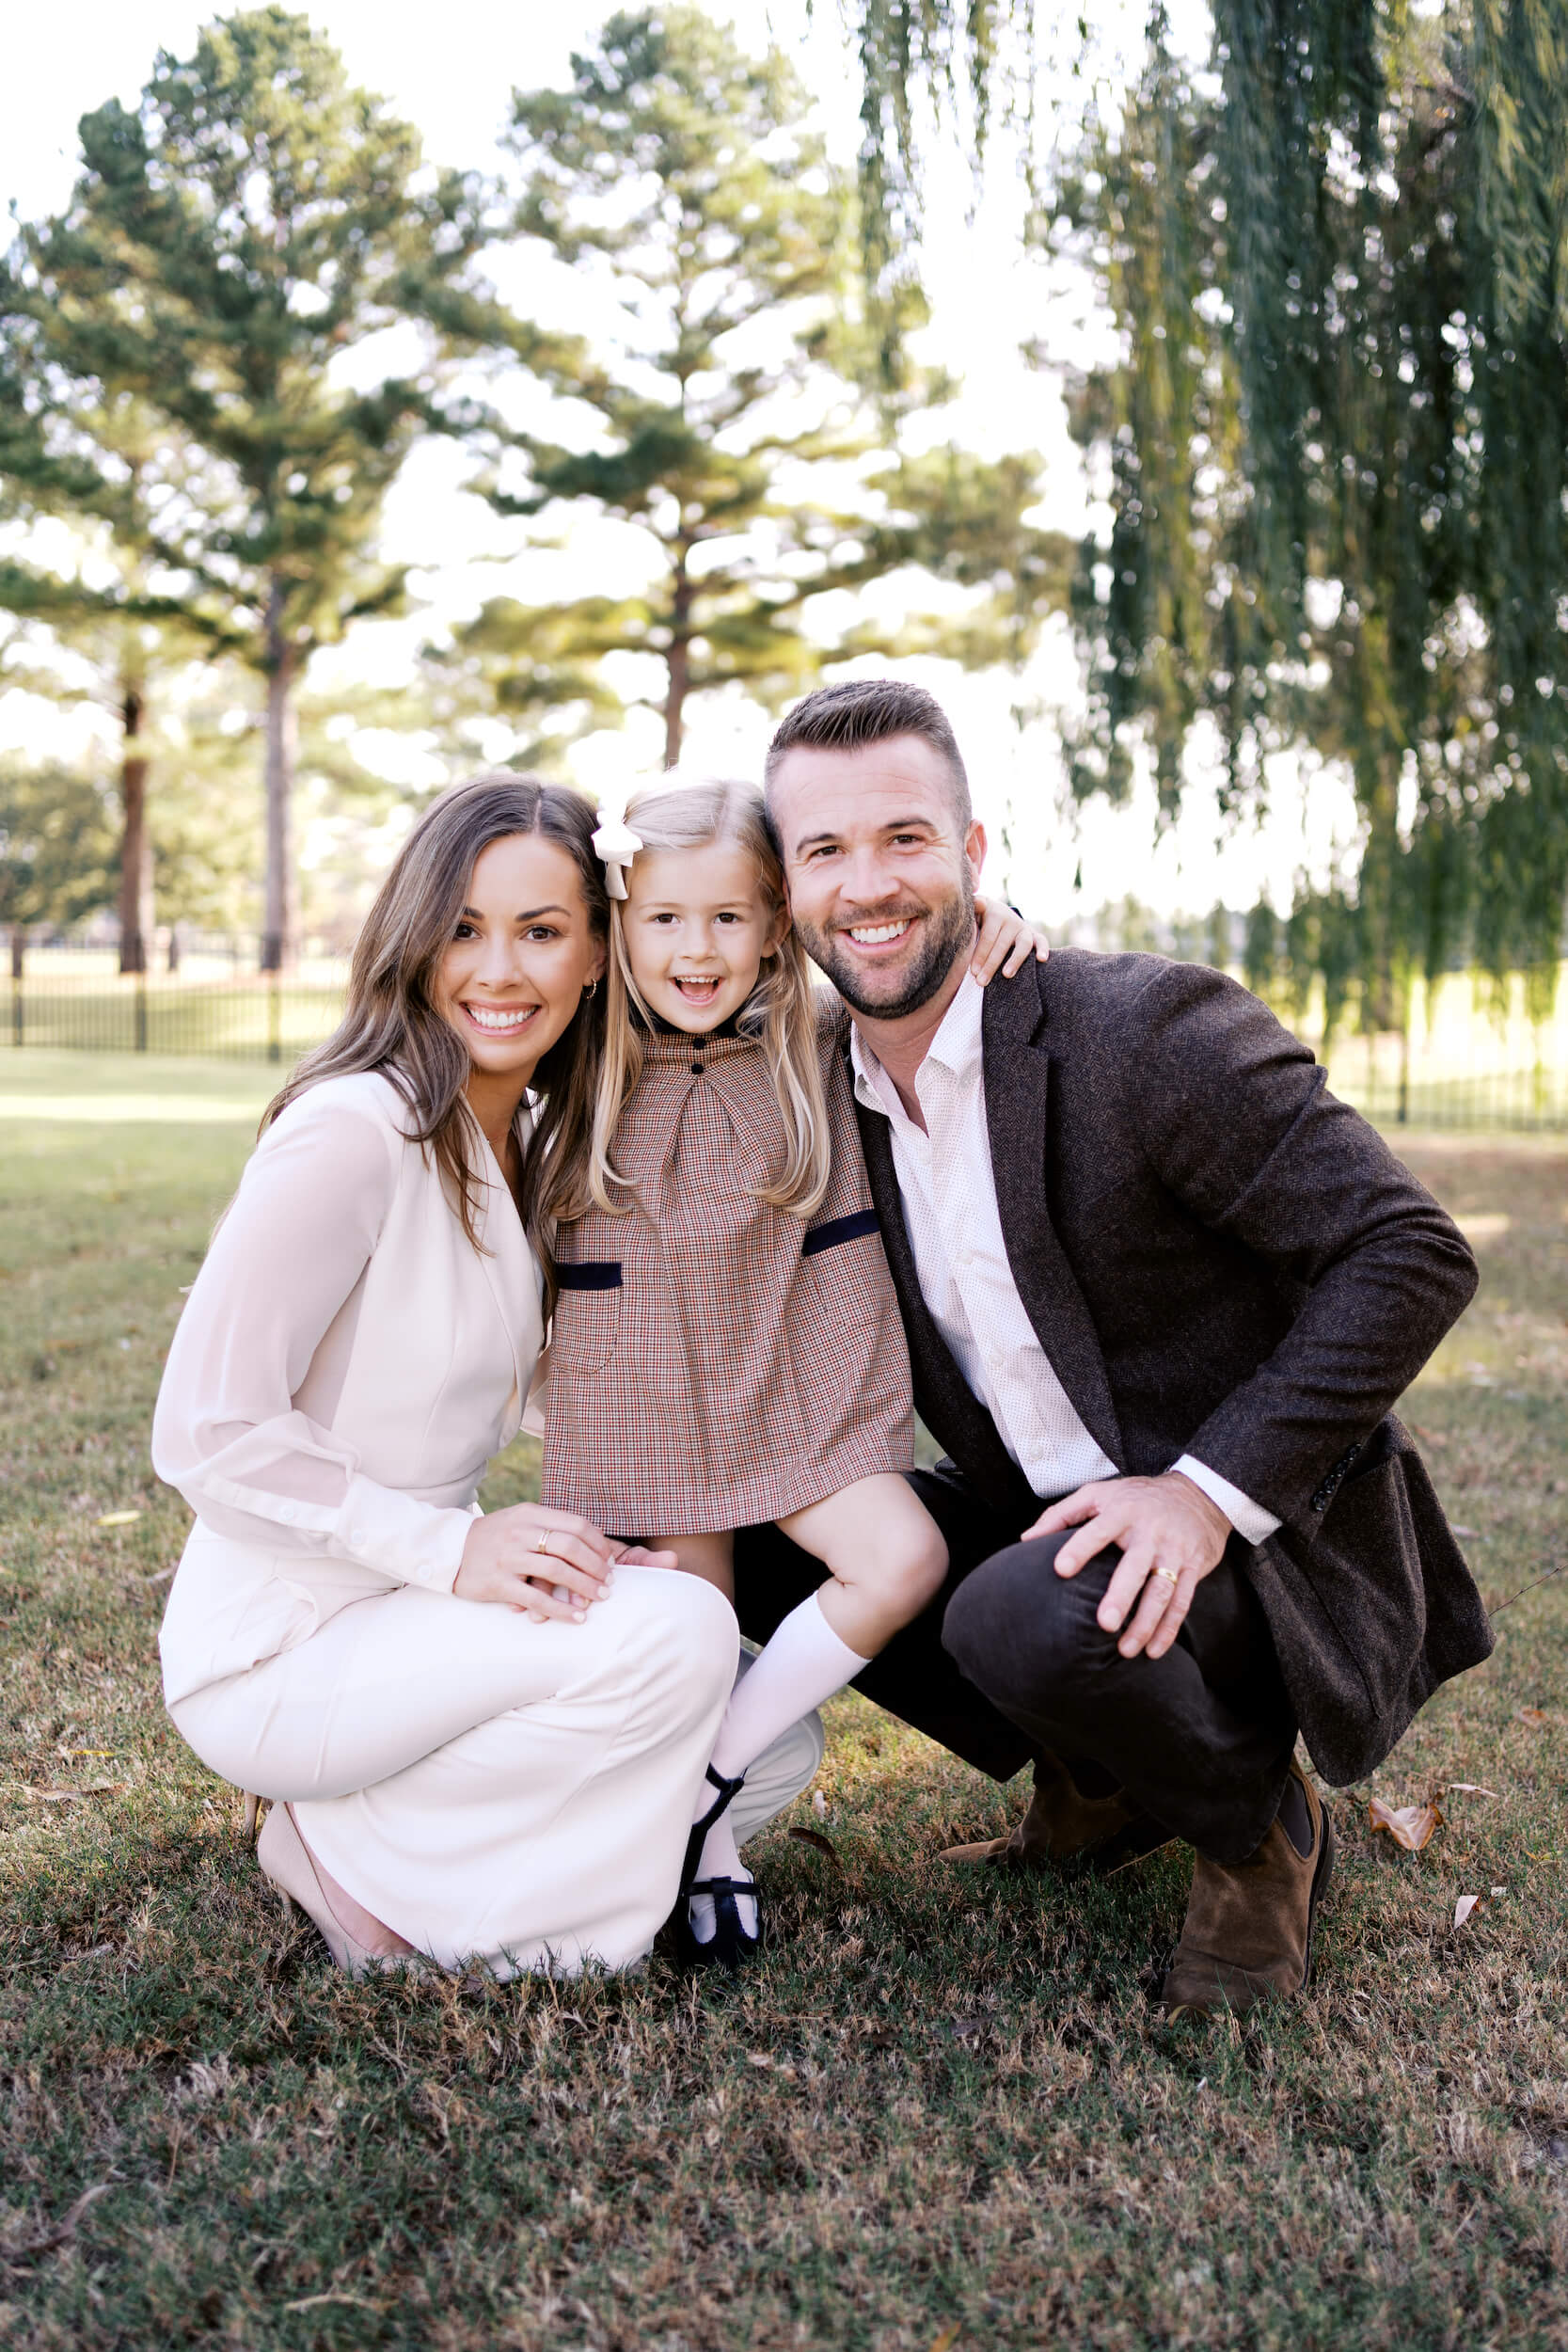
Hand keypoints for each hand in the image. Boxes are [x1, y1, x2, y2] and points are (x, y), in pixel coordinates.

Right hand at [455, 1504, 649, 1622]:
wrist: (450, 1551)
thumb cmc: (494, 1537)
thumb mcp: (520, 1521)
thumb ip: (550, 1527)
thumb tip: (593, 1543)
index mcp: (530, 1514)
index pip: (576, 1524)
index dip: (599, 1544)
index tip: (610, 1561)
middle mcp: (520, 1532)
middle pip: (570, 1546)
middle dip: (596, 1566)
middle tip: (609, 1582)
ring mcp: (508, 1557)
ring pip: (557, 1570)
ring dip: (584, 1586)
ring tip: (600, 1598)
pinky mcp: (498, 1582)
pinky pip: (536, 1599)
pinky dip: (561, 1609)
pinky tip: (577, 1617)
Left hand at [971, 895, 1048, 983]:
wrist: (995, 912)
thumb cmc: (979, 917)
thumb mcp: (973, 911)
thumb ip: (973, 908)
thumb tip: (977, 902)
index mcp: (994, 913)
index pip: (988, 936)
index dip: (980, 954)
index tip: (973, 972)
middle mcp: (1011, 919)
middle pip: (1002, 944)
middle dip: (991, 965)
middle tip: (981, 982)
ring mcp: (1023, 927)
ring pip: (1022, 944)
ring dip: (1015, 960)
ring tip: (1006, 975)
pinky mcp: (1034, 935)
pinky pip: (1041, 940)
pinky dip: (1043, 948)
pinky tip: (1041, 959)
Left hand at [1024, 1472, 1231, 1659]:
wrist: (1197, 1494)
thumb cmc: (1136, 1497)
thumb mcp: (1098, 1493)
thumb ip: (1061, 1514)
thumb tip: (1026, 1540)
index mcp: (1122, 1512)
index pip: (1097, 1530)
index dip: (1079, 1548)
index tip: (1060, 1570)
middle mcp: (1150, 1532)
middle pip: (1135, 1567)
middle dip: (1121, 1595)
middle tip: (1105, 1623)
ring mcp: (1174, 1551)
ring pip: (1162, 1591)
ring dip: (1146, 1623)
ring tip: (1126, 1649)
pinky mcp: (1193, 1568)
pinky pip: (1182, 1602)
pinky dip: (1169, 1629)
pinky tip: (1153, 1650)